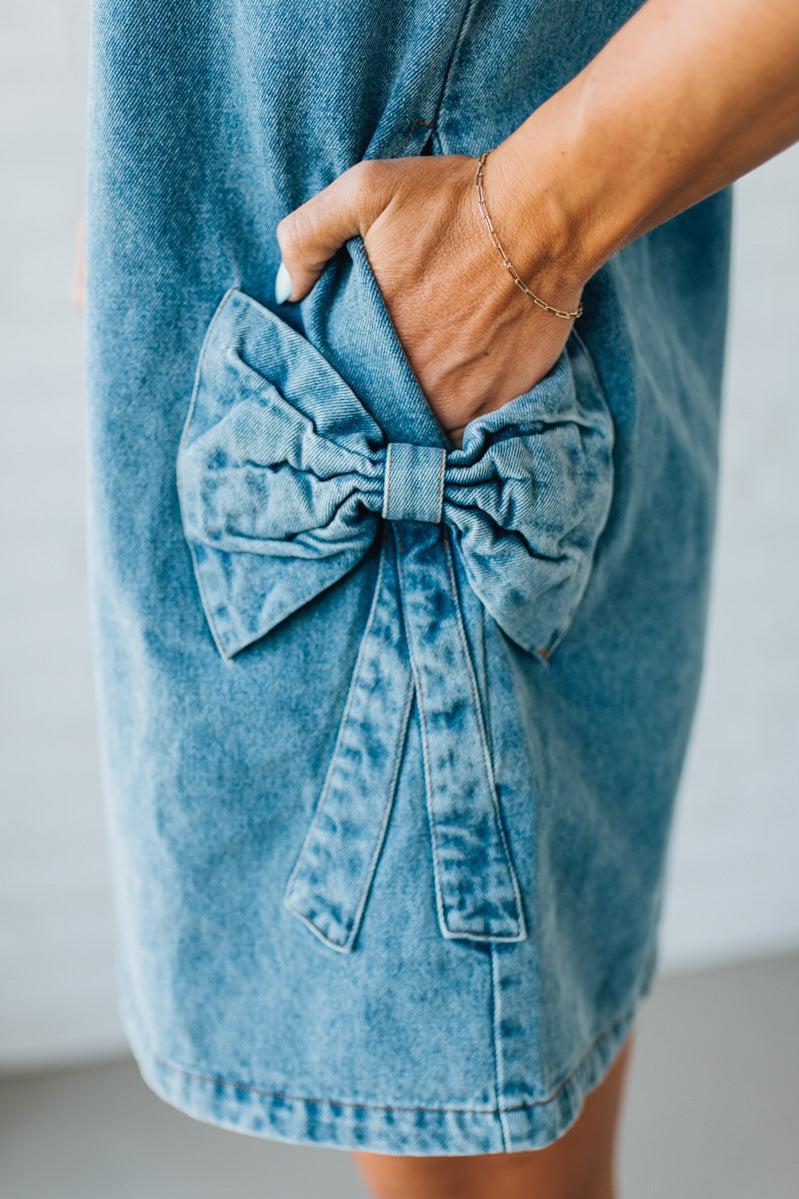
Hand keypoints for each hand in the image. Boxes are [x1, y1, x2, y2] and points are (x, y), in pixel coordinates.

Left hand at [275, 150, 586, 445]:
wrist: (543, 215)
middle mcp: (415, 384)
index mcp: (372, 346)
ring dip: (424, 415)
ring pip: (429, 428)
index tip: (357, 372)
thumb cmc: (453, 202)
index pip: (345, 388)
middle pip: (388, 413)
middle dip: (387, 403)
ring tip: (431, 385)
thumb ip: (307, 237)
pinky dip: (467, 418)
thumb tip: (287, 292)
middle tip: (398, 375)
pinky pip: (474, 429)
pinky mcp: (504, 400)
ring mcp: (462, 399)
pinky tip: (466, 387)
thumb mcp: (364, 191)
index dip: (349, 384)